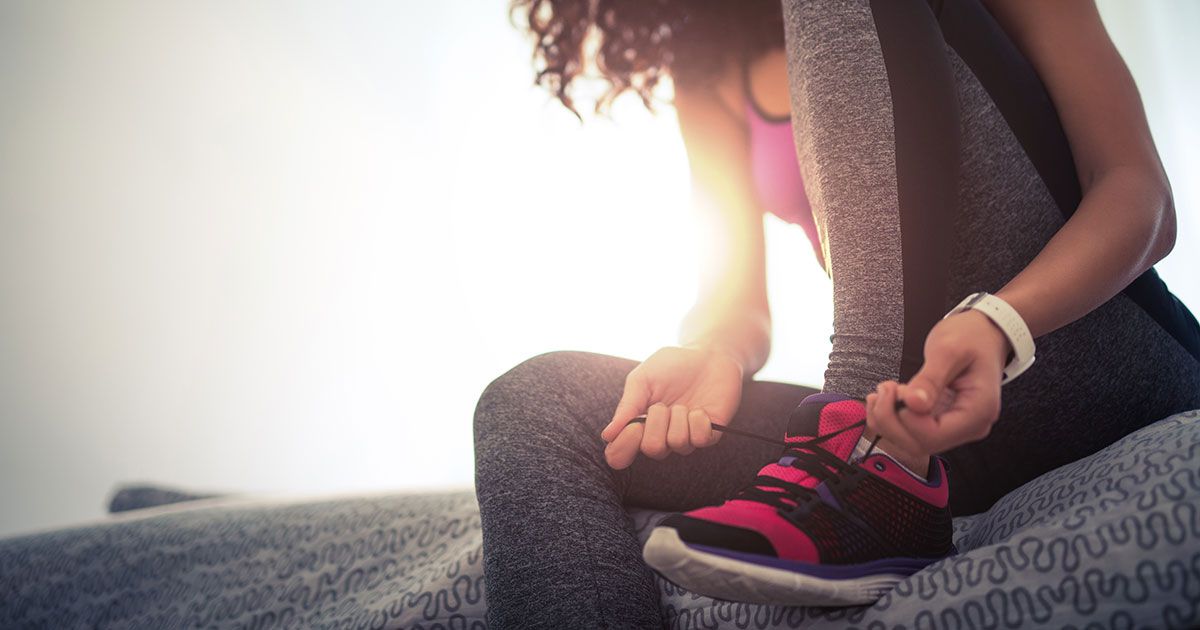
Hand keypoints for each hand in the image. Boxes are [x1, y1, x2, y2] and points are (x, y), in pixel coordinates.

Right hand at [600, 345, 743, 469]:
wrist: (707, 354)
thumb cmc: (671, 366)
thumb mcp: (642, 380)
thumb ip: (627, 407)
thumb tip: (607, 435)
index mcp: (639, 427)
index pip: (620, 456)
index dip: (623, 448)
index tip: (633, 427)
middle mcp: (661, 437)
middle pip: (652, 449)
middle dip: (657, 422)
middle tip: (662, 404)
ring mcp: (686, 438)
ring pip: (677, 443)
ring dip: (678, 417)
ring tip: (683, 403)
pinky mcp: (709, 434)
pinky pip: (700, 439)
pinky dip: (698, 421)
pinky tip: (700, 409)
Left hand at [866, 310, 1010, 455]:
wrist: (983, 333)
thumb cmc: (971, 337)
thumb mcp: (949, 350)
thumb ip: (930, 378)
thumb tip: (913, 404)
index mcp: (978, 411)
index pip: (935, 435)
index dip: (907, 419)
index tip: (897, 390)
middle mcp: (969, 426)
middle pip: (921, 444)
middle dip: (892, 420)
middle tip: (884, 388)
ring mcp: (955, 426)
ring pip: (912, 442)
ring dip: (887, 420)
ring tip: (883, 389)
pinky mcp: (940, 420)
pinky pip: (911, 431)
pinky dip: (890, 418)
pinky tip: (885, 397)